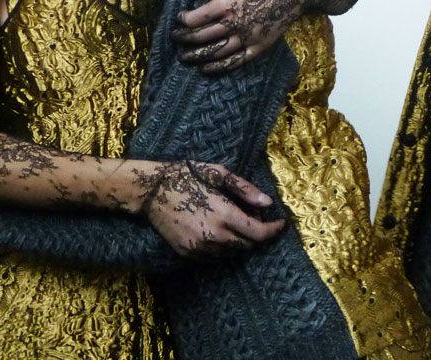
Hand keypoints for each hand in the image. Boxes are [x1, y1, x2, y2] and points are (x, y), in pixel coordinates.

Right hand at [139, 160, 285, 257]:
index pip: (258, 233)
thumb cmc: (186, 176)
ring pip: (231, 253)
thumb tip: (268, 203)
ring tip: (235, 221)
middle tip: (254, 216)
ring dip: (240, 241)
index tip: (280, 223)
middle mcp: (213, 235)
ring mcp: (199, 247)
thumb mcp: (218, 174)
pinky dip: (223, 247)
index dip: (273, 230)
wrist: (150, 191)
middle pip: (247, 246)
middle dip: (257, 234)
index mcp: (223, 214)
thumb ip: (245, 189)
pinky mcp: (187, 253)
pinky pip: (214, 256)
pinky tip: (219, 230)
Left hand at [173, 0, 313, 73]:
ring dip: (197, 56)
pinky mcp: (259, 46)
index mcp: (227, 3)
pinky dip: (219, 67)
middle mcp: (235, 23)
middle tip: (175, 39)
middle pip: (202, 37)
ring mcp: (248, 37)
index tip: (178, 19)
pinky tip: (206, 68)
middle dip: (184, 39)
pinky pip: (236, 61)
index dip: (182, 21)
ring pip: (216, 52)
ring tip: (185, 57)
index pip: (195, 18)